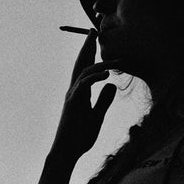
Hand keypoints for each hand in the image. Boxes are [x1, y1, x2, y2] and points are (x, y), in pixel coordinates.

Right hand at [48, 31, 117, 165]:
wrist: (68, 153)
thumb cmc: (80, 137)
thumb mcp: (97, 116)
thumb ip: (104, 101)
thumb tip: (112, 86)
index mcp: (80, 93)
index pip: (85, 68)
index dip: (90, 53)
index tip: (95, 39)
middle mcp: (74, 91)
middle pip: (80, 64)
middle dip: (87, 47)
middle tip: (93, 30)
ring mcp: (72, 97)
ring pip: (83, 73)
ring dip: (98, 63)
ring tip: (115, 60)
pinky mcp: (72, 105)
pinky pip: (83, 87)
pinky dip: (94, 78)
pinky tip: (106, 74)